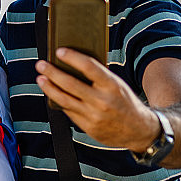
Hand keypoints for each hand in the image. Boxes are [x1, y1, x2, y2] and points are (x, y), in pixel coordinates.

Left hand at [36, 49, 156, 151]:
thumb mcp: (116, 84)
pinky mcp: (89, 127)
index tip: (59, 50)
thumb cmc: (124, 101)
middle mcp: (102, 101)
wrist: (140, 130)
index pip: (89, 66)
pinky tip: (52, 93)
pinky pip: (68, 112)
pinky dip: (59, 101)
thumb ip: (98, 76)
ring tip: (40, 78)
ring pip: (64, 100)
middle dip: (52, 72)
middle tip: (41, 64)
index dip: (72, 57)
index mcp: (112, 85)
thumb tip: (71, 64)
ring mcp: (94, 116)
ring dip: (49, 88)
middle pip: (70, 84)